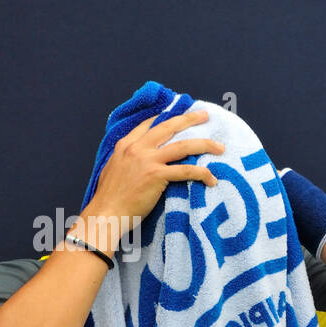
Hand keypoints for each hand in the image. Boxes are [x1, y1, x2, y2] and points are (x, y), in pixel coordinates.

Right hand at [85, 109, 223, 226]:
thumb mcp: (113, 169)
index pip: (149, 124)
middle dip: (189, 119)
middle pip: (168, 127)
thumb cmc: (110, 198)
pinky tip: (211, 179)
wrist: (105, 213)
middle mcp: (137, 148)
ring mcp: (147, 160)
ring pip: (182, 146)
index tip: (179, 113)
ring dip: (204, 144)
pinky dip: (202, 173)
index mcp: (125, 145)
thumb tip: (138, 162)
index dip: (165, 117)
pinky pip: (186, 171)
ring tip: (220, 147)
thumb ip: (127, 160)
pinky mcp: (156, 176)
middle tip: (204, 115)